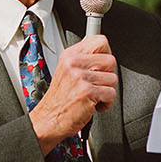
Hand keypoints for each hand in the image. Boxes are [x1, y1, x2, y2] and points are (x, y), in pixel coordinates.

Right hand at [30, 35, 117, 152]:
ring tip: (93, 96)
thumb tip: (102, 50)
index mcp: (69, 55)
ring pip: (113, 79)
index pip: (100, 41)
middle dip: (108, 75)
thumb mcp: (66, 72)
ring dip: (106, 91)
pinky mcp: (87, 92)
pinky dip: (106, 103)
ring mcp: (80, 77)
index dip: (106, 53)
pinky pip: (111, 94)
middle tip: (96, 84)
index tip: (101, 65)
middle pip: (110, 60)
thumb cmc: (60, 99)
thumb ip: (83, 60)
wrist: (48, 120)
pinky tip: (93, 105)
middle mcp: (73, 63)